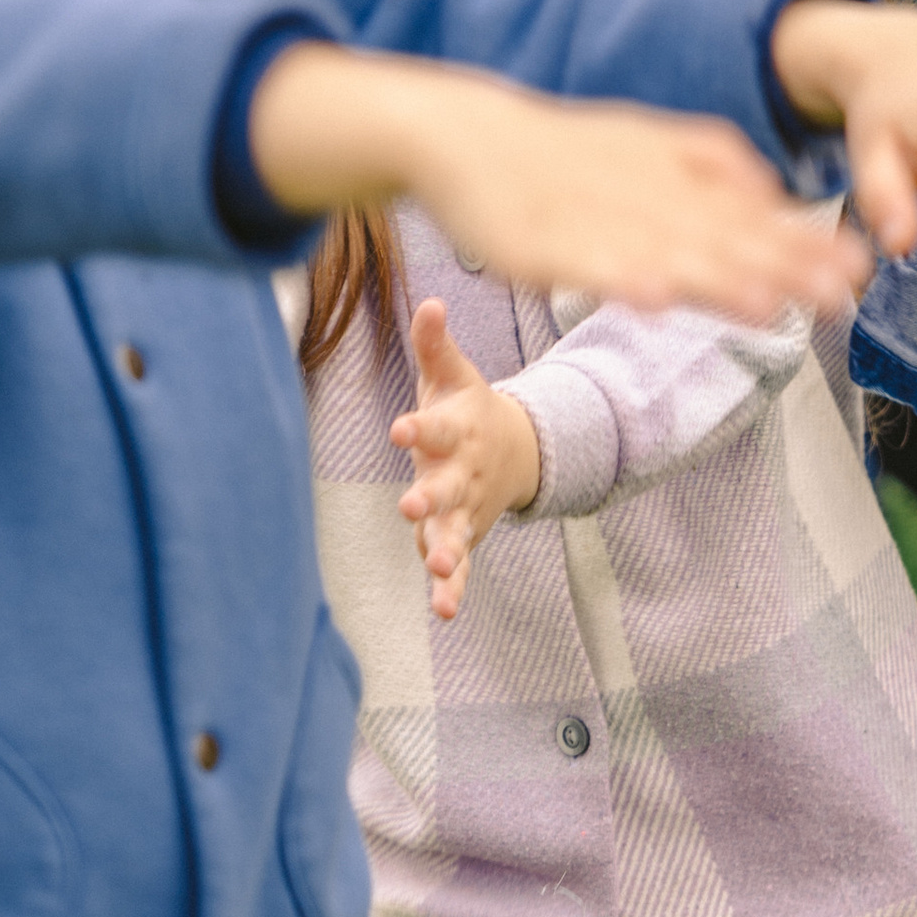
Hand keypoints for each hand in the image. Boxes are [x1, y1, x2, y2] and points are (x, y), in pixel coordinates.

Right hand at [248, 49, 869, 322]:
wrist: (466, 136)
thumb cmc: (564, 154)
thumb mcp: (650, 146)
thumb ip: (714, 170)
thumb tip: (782, 198)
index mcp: (674, 170)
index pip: (752, 212)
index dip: (804, 244)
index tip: (861, 271)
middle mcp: (645, 192)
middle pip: (724, 234)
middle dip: (786, 266)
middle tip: (846, 292)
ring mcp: (595, 217)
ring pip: (666, 252)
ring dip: (720, 278)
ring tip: (771, 305)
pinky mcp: (543, 242)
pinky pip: (587, 265)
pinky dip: (622, 279)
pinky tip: (654, 300)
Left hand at [391, 299, 543, 617]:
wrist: (516, 449)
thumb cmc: (468, 407)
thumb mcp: (453, 374)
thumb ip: (435, 344)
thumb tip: (430, 303)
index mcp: (458, 430)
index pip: (436, 427)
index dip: (418, 427)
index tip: (399, 430)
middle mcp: (462, 472)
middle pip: (446, 487)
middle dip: (429, 497)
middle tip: (409, 506)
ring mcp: (466, 507)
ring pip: (455, 532)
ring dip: (446, 551)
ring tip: (436, 565)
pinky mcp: (465, 534)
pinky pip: (460, 566)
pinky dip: (453, 589)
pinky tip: (444, 613)